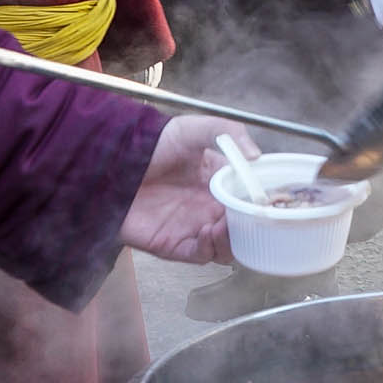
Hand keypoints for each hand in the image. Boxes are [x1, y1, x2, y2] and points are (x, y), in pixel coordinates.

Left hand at [119, 114, 248, 262]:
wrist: (112, 164)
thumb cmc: (151, 144)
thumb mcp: (193, 128)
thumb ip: (228, 132)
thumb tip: (256, 155)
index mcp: (220, 181)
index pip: (250, 197)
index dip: (262, 200)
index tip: (271, 198)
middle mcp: (209, 207)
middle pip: (244, 225)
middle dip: (255, 224)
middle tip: (257, 216)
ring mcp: (194, 226)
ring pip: (229, 244)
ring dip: (236, 238)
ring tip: (231, 223)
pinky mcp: (175, 244)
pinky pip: (203, 254)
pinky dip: (213, 247)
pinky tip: (213, 231)